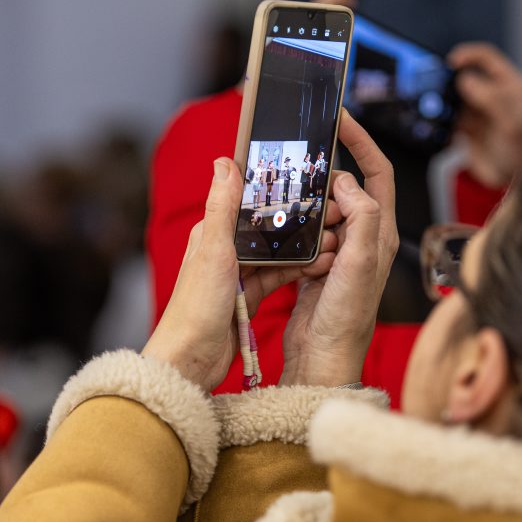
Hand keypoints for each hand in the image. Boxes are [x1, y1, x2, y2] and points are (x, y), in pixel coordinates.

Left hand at [143, 159, 338, 390]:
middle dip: (295, 219)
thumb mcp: (214, 251)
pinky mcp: (248, 297)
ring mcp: (237, 275)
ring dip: (300, 248)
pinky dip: (297, 272)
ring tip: (330, 241)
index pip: (244, 200)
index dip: (272, 189)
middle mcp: (223, 251)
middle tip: (328, 212)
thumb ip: (221, 208)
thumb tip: (224, 162)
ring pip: (275, 252)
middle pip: (264, 226)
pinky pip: (277, 277)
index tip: (302, 178)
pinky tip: (318, 267)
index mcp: (212, 234)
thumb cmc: (196, 307)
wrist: (191, 359)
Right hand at [279, 112, 398, 386]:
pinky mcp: (317, 266)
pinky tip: (287, 239)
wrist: (322, 359)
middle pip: (347, 189)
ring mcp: (340, 253)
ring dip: (308, 207)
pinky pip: (305, 233)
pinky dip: (295, 230)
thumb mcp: (360, 263)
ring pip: (322, 211)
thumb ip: (362, 217)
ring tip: (297, 215)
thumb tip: (347, 182)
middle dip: (326, 179)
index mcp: (383, 233)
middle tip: (305, 177)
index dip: (361, 141)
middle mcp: (365, 240)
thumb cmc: (346, 319)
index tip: (339, 119)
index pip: (378, 172)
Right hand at [448, 42, 521, 187]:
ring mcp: (477, 110)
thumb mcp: (508, 124)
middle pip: (466, 74)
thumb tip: (466, 80)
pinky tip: (442, 127)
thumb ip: (490, 99)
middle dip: (451, 79)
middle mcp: (492, 94)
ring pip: (454, 95)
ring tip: (438, 109)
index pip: (487, 57)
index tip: (451, 62)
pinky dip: (442, 119)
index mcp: (509, 86)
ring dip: (444, 101)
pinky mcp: (465, 126)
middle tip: (438, 86)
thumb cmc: (518, 152)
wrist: (508, 181)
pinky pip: (448, 116)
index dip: (468, 55)